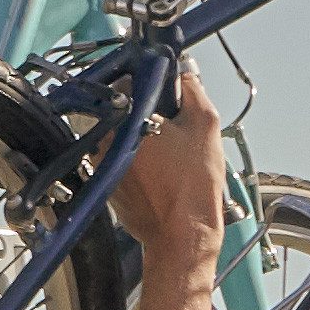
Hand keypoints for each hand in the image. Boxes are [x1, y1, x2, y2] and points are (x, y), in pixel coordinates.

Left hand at [116, 78, 233, 277]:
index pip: (129, 83)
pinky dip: (137, 161)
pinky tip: (160, 173)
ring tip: (168, 154)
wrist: (183, 233)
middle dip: (147, 113)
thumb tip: (185, 75)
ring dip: (141, 137)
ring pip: (121, 136)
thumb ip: (193, 91)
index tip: (164, 93)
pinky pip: (120, 161)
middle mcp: (108, 140)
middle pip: (124, 111)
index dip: (150, 84)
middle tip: (172, 126)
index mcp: (128, 120)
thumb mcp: (205, 125)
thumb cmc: (193, 185)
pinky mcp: (109, 185)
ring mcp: (104, 165)